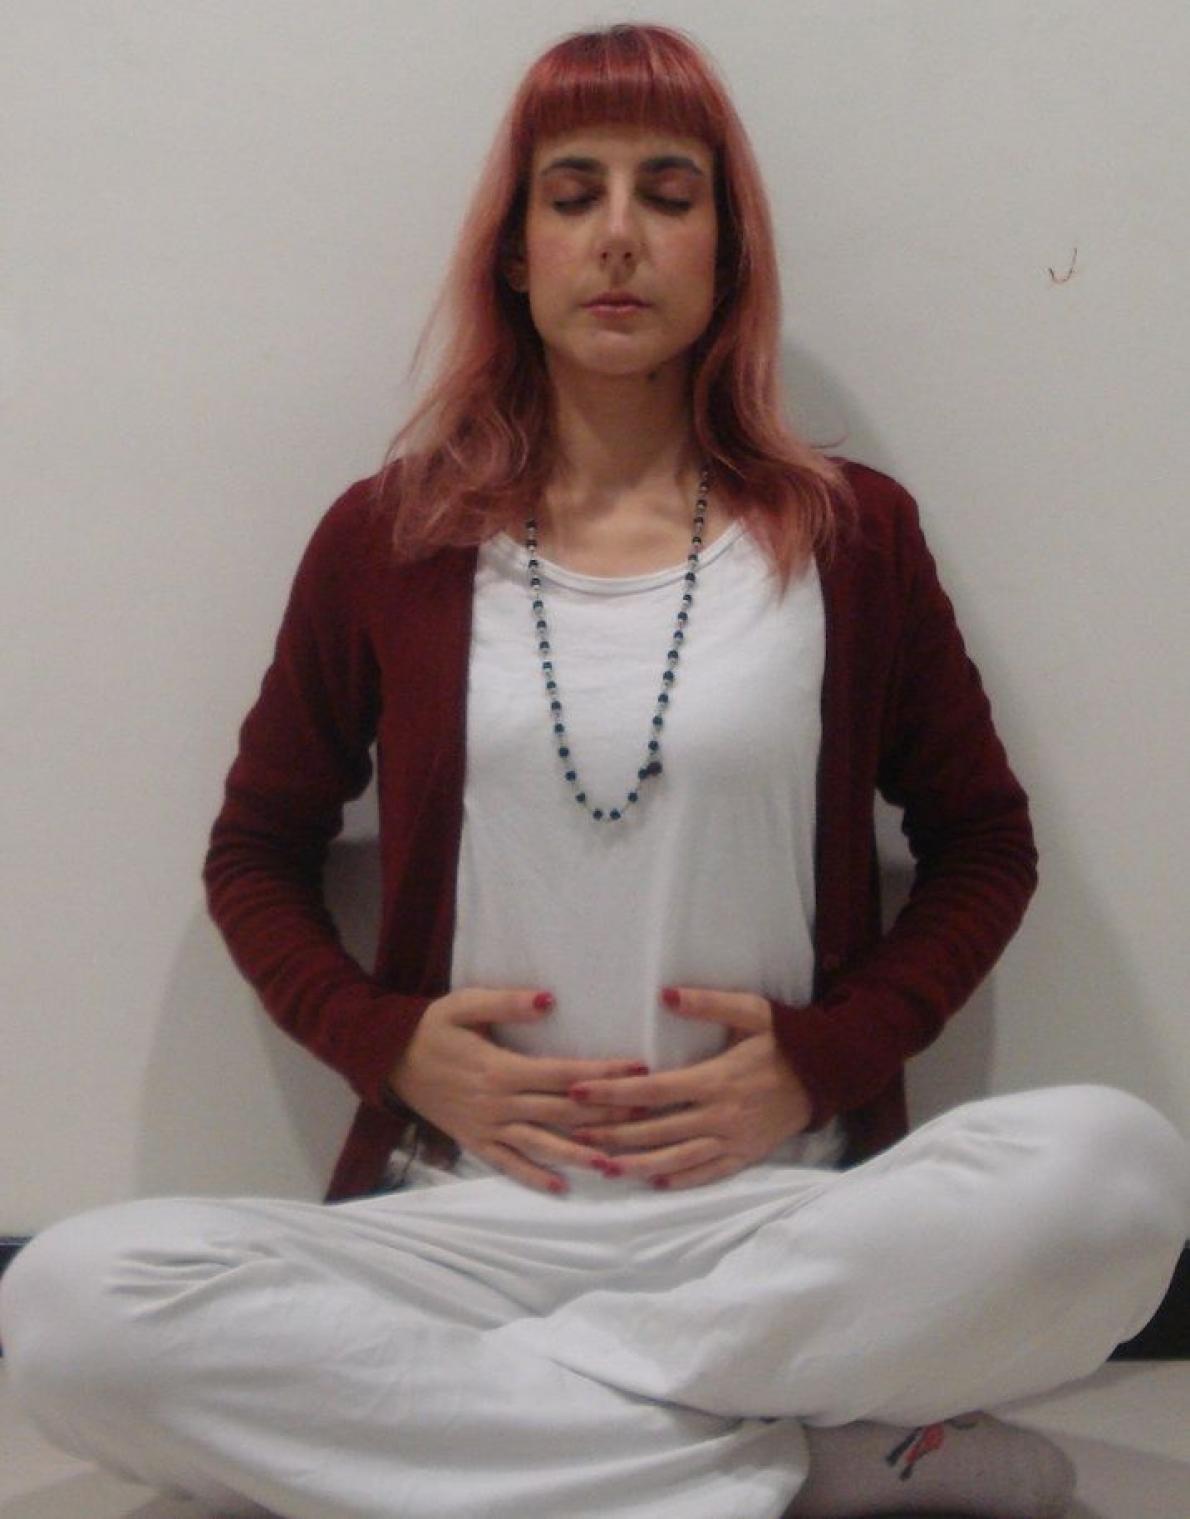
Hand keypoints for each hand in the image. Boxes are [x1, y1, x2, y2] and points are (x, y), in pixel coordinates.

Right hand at [386, 987, 650, 1194]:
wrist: (389, 1059)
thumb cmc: (432, 1027)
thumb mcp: (465, 1005)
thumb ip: (507, 1003)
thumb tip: (549, 1000)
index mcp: (501, 1069)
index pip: (563, 1074)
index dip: (601, 1073)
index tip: (637, 1070)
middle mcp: (498, 1103)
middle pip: (561, 1112)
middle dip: (605, 1115)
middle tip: (645, 1116)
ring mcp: (487, 1127)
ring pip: (540, 1144)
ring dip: (578, 1154)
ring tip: (614, 1163)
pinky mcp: (475, 1142)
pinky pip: (508, 1165)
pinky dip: (534, 1178)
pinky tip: (562, 1188)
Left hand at [565, 987, 812, 1189]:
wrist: (830, 1073)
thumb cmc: (786, 1038)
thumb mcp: (752, 1011)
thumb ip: (708, 1002)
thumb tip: (665, 995)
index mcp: (716, 1079)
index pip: (653, 1090)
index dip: (613, 1093)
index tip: (579, 1092)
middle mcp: (721, 1115)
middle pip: (656, 1130)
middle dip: (612, 1133)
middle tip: (574, 1135)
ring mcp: (734, 1139)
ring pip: (677, 1158)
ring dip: (638, 1164)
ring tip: (604, 1167)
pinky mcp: (747, 1155)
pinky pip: (708, 1173)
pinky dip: (680, 1180)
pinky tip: (654, 1182)